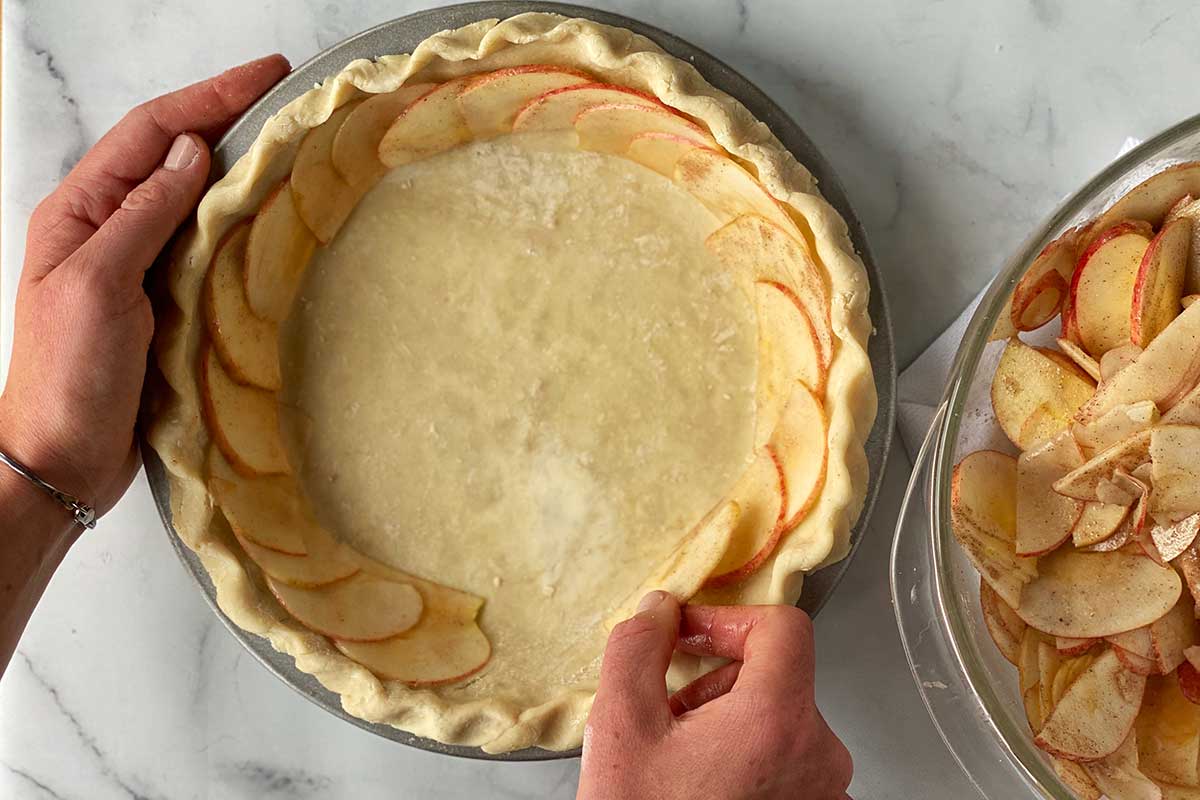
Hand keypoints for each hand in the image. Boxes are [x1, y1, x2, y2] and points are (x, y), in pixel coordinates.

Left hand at [0, 55, 288, 522]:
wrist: (63, 457)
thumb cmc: (69, 376)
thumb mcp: (100, 285)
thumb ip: (144, 215)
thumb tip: (192, 152)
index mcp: (80, 212)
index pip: (150, 132)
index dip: (209, 97)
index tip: (268, 74)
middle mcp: (107, 228)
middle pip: (171, 153)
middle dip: (226, 117)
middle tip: (287, 100)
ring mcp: (135, 263)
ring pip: (190, 196)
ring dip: (235, 166)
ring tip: (286, 147)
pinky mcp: (161, 299)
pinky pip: (202, 243)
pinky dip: (236, 220)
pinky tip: (266, 218)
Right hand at [578, 594, 852, 799]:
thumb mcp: (620, 726)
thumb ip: (638, 647)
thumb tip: (660, 609)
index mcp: (778, 720)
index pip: (783, 627)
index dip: (728, 619)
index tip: (689, 637)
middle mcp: (819, 756)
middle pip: (776, 676)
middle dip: (715, 681)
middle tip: (667, 712)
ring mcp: (823, 793)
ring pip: (779, 719)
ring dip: (727, 721)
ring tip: (678, 758)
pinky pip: (788, 762)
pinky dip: (747, 757)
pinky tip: (702, 784)